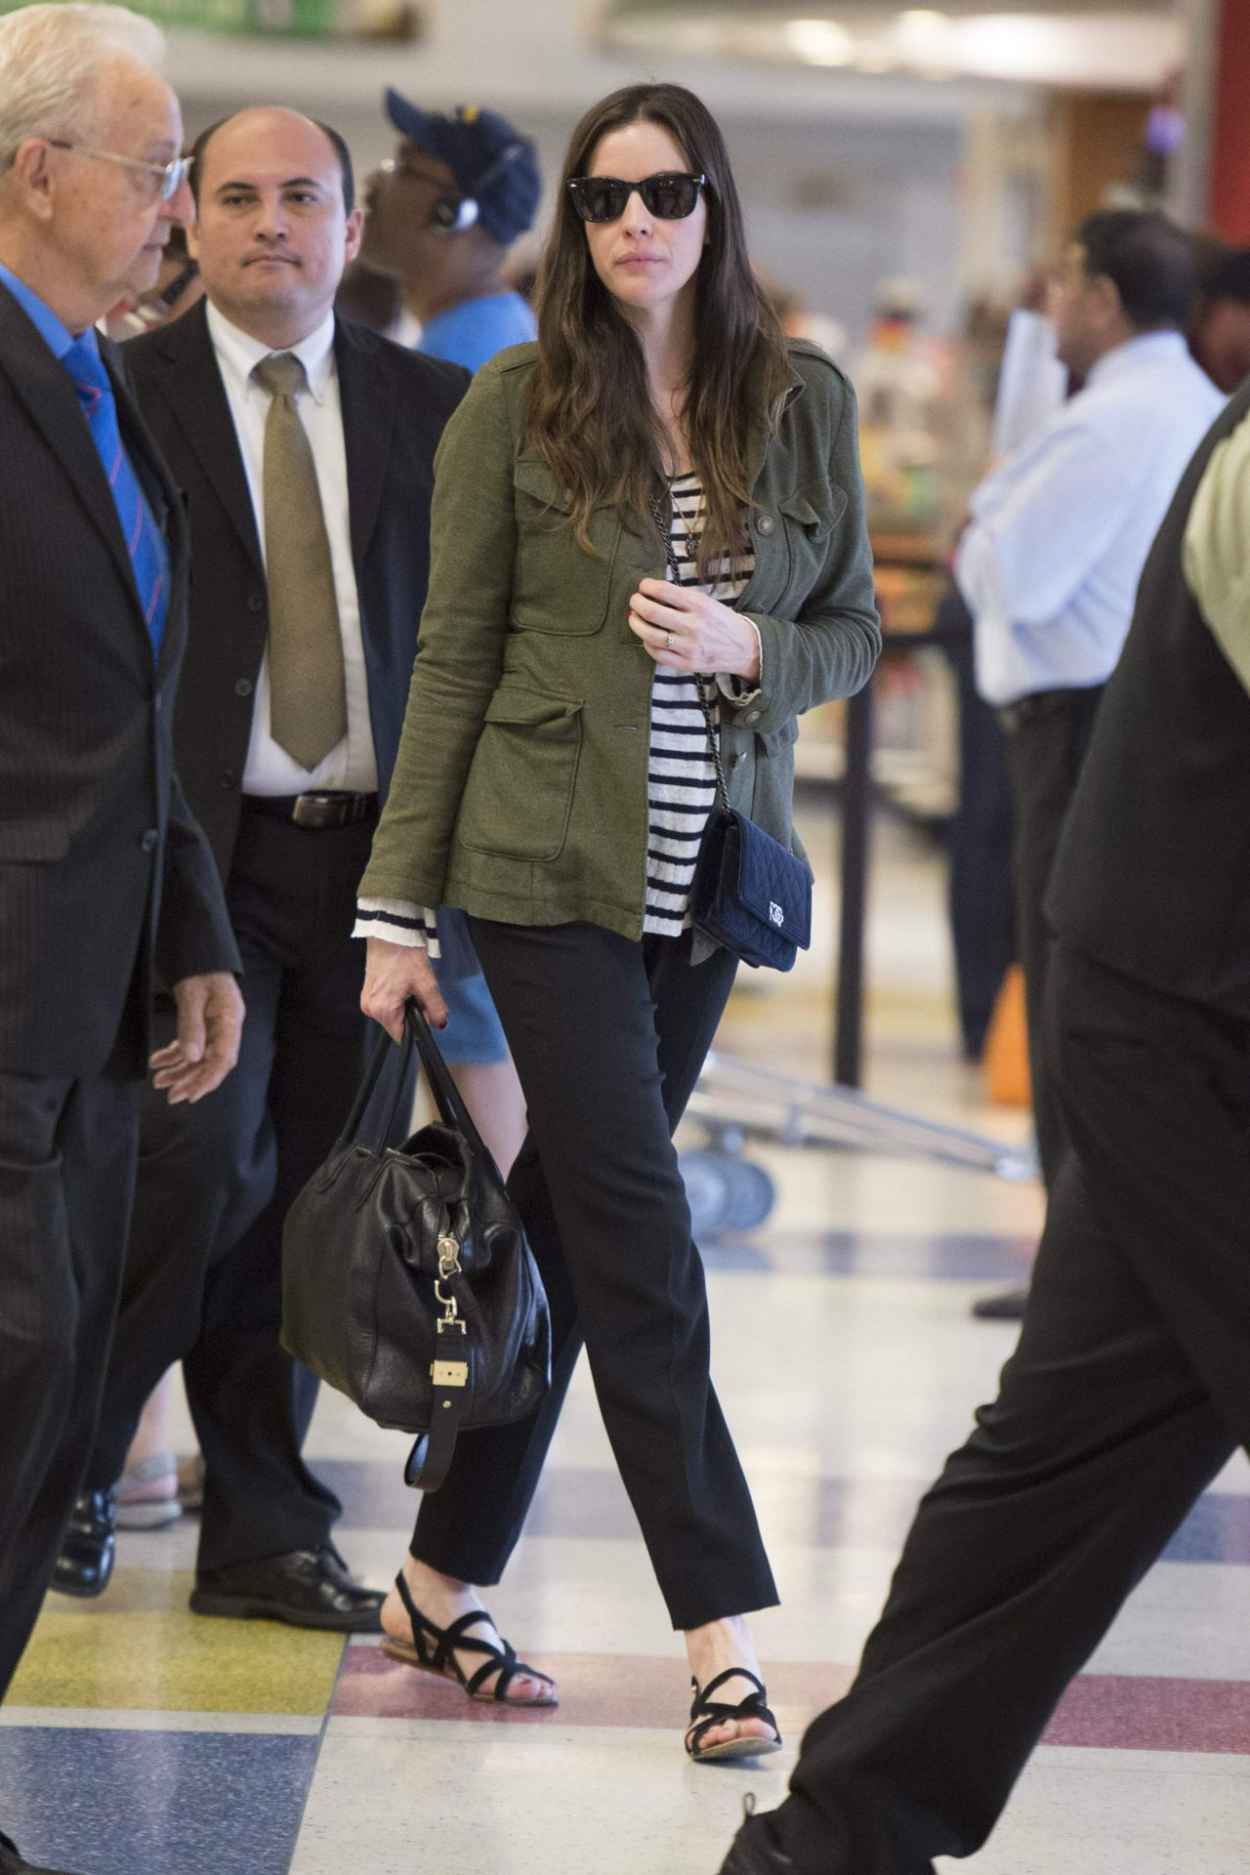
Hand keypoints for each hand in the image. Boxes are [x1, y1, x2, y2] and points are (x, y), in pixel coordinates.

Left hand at [150, 971, 244, 1103]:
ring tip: (159, 1081)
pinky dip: (174, 1055)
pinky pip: (191, 1045)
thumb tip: (190, 1058)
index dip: (208, 1079)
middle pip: (212, 1062)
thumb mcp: (191, 996)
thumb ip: (191, 1027)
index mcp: (230, 1019)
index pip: (224, 1057)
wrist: (199, 953)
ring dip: (180, 1070)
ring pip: (199, 1057)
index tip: (190, 1094)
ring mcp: (216, 1026)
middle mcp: (226, 1026)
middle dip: (191, 1080)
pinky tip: (158, 1061)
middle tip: (171, 1095)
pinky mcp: (204, 1024)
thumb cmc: (199, 968)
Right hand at [361, 936, 447, 1041]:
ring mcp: (367, 1000)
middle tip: (419, 993)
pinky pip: (385, 1004)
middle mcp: (370, 1009)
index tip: (425, 1015)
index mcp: (383, 1010)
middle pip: (396, 1024)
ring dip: (404, 1006)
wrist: (390, 933)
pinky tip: (401, 983)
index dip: (416, 1029)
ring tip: (409, 985)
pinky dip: (395, 998)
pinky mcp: (367, 991)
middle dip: (411, 1014)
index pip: (401, 1035)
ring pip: (391, 1014)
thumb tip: (440, 1025)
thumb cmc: (406, 956)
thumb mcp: (426, 983)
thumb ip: (435, 1008)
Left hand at [628, 579, 760, 681]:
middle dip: (637, 604)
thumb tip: (651, 593)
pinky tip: (646, 637)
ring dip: (636, 624)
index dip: (647, 586)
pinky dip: (647, 644)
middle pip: (653, 613)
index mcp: (700, 606)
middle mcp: (694, 626)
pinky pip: (658, 654)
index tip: (643, 586)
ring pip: (651, 636)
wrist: (744, 648)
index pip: (665, 591)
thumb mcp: (707, 602)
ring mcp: (689, 647)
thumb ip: (682, 598)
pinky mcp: (686, 664)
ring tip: (634, 617)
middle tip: (634, 600)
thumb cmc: (721, 621)